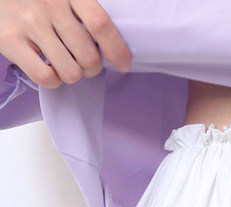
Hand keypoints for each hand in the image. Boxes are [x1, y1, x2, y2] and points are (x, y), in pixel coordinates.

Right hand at [0, 0, 130, 88]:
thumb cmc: (36, 0)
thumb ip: (85, 13)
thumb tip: (114, 47)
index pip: (100, 24)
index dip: (117, 50)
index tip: (124, 64)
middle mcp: (49, 5)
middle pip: (88, 56)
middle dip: (92, 68)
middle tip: (84, 63)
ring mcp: (29, 23)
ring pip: (71, 72)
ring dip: (72, 75)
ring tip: (64, 63)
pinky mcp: (10, 40)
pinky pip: (46, 77)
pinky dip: (53, 80)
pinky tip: (48, 68)